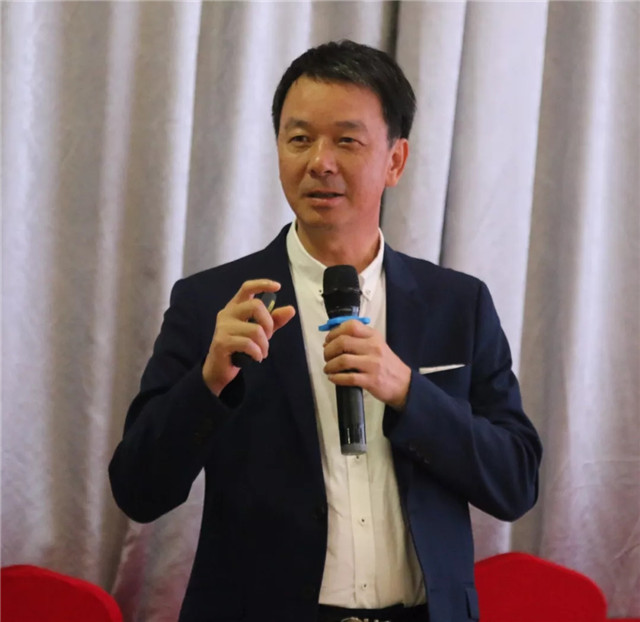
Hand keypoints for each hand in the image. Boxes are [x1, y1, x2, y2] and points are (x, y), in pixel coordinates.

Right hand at [203, 279, 295, 395]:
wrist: (219, 368)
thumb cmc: (240, 347)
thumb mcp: (260, 331)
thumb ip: (274, 320)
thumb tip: (291, 309)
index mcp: (236, 306)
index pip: (247, 288)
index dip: (262, 284)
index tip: (278, 286)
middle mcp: (228, 313)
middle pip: (256, 306)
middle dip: (269, 324)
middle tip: (268, 337)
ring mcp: (223, 327)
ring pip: (255, 329)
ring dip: (264, 344)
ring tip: (262, 352)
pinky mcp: (222, 342)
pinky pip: (248, 344)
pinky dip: (258, 353)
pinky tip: (257, 358)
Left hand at [323, 319, 410, 410]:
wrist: (404, 384)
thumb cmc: (387, 365)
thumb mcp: (377, 345)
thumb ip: (359, 340)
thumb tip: (333, 340)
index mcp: (374, 336)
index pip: (351, 326)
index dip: (334, 332)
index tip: (328, 340)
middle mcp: (373, 348)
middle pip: (342, 342)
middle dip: (328, 350)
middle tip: (326, 356)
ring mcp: (372, 364)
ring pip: (342, 360)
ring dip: (330, 365)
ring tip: (328, 368)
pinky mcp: (371, 380)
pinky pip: (348, 377)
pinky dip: (336, 378)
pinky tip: (333, 378)